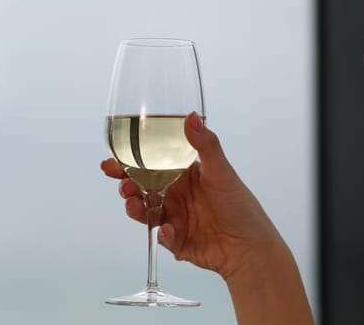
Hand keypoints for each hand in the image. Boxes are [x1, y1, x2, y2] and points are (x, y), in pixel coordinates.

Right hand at [101, 112, 284, 280]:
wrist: (251, 247)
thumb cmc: (240, 206)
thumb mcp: (222, 171)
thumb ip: (204, 145)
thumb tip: (191, 116)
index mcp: (182, 175)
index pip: (149, 164)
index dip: (128, 161)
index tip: (112, 159)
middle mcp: (175, 195)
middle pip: (140, 188)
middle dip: (125, 185)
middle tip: (121, 183)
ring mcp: (174, 218)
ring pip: (145, 212)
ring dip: (135, 207)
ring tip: (133, 203)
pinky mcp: (176, 241)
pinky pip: (162, 236)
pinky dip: (162, 233)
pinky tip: (168, 230)